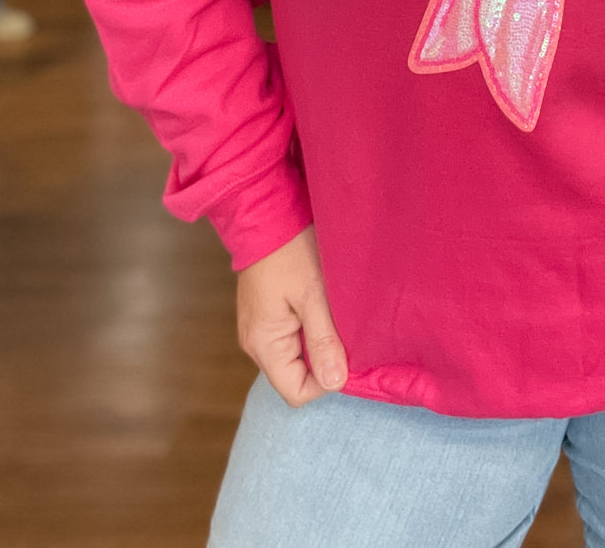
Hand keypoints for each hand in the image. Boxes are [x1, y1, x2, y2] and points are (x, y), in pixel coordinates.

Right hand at [236, 225, 347, 407]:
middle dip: (325, 361)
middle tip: (347, 332)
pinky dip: (310, 329)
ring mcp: (258, 328)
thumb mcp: (313, 295)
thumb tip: (335, 383)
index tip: (349, 353)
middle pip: (296, 376)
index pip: (296, 392)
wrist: (265, 212)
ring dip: (319, 343)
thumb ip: (323, 340)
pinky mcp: (265, 314)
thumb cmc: (290, 250)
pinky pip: (290, 336)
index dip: (327, 381)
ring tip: (336, 316)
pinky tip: (324, 307)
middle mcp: (255, 343)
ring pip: (295, 356)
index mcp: (264, 344)